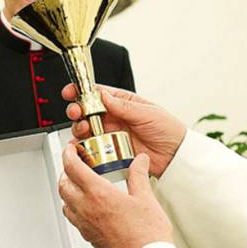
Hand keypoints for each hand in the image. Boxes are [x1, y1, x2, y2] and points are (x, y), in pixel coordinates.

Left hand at [59, 146, 172, 247]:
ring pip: (65, 203)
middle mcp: (87, 209)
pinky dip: (74, 207)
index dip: (69, 154)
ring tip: (80, 184)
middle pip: (63, 185)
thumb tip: (139, 161)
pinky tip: (88, 207)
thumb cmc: (147, 235)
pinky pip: (73, 218)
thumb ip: (139, 176)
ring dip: (68, 190)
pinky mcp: (89, 238)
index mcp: (99, 195)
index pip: (73, 168)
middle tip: (74, 164)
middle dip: (65, 171)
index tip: (71, 149)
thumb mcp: (146, 198)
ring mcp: (86, 225)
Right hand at [62, 84, 184, 177]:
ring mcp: (111, 134)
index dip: (82, 91)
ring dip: (79, 128)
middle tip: (77, 113)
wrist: (175, 155)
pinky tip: (81, 147)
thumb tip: (103, 96)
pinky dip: (83, 148)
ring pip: (87, 129)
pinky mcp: (111, 151)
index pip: (98, 93)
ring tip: (83, 130)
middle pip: (87, 111)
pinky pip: (92, 148)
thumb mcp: (147, 113)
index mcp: (123, 102)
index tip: (70, 92)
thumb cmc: (167, 129)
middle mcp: (114, 117)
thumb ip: (124, 106)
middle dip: (77, 110)